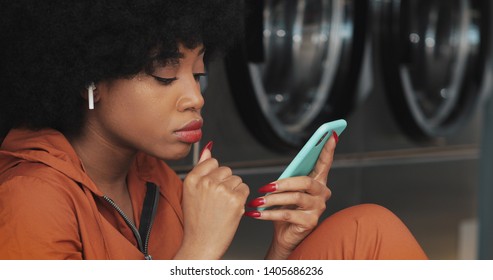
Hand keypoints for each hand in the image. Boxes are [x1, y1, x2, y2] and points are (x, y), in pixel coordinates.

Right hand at [174, 142, 249, 258]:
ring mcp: (221, 190)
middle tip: (216, 202)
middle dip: (225, 183)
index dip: (215, 176)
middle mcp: (206, 182)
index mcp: (192, 179)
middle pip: (226, 170)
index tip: (211, 190)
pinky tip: (230, 210)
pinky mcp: (235, 199)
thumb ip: (201, 168)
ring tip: (222, 207)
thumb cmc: (197, 221)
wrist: (202, 244)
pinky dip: (241, 199)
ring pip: (237, 179)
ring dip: (234, 191)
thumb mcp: (192, 192)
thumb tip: (208, 147)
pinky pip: (245, 189)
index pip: (212, 162)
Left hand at [245, 133, 337, 258]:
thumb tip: (278, 177)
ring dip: (273, 200)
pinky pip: (287, 214)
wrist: (285, 237)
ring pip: (296, 198)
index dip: (328, 149)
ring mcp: (318, 208)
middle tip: (265, 187)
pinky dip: (269, 213)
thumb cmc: (286, 211)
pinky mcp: (311, 222)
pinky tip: (257, 214)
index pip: (324, 163)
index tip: (331, 134)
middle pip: (305, 181)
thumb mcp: (287, 192)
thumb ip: (288, 180)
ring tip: (258, 201)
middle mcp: (322, 194)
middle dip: (283, 183)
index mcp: (318, 182)